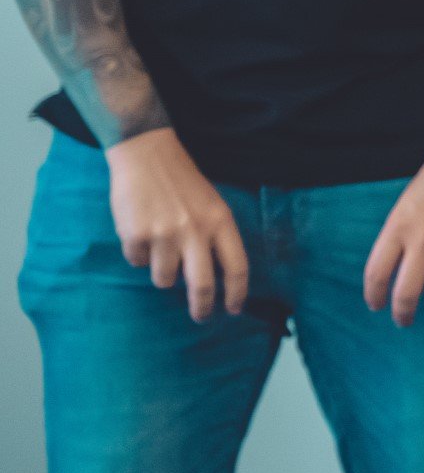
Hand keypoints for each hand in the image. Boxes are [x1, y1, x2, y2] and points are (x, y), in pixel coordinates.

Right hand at [105, 127, 248, 321]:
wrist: (147, 155)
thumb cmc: (183, 182)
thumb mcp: (212, 205)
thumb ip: (214, 237)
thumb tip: (213, 278)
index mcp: (221, 221)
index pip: (237, 266)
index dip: (237, 292)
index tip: (234, 309)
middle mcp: (195, 230)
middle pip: (202, 284)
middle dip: (202, 307)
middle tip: (201, 316)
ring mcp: (165, 234)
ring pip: (164, 278)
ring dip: (162, 271)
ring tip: (160, 245)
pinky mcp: (136, 235)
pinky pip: (137, 262)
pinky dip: (139, 254)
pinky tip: (140, 230)